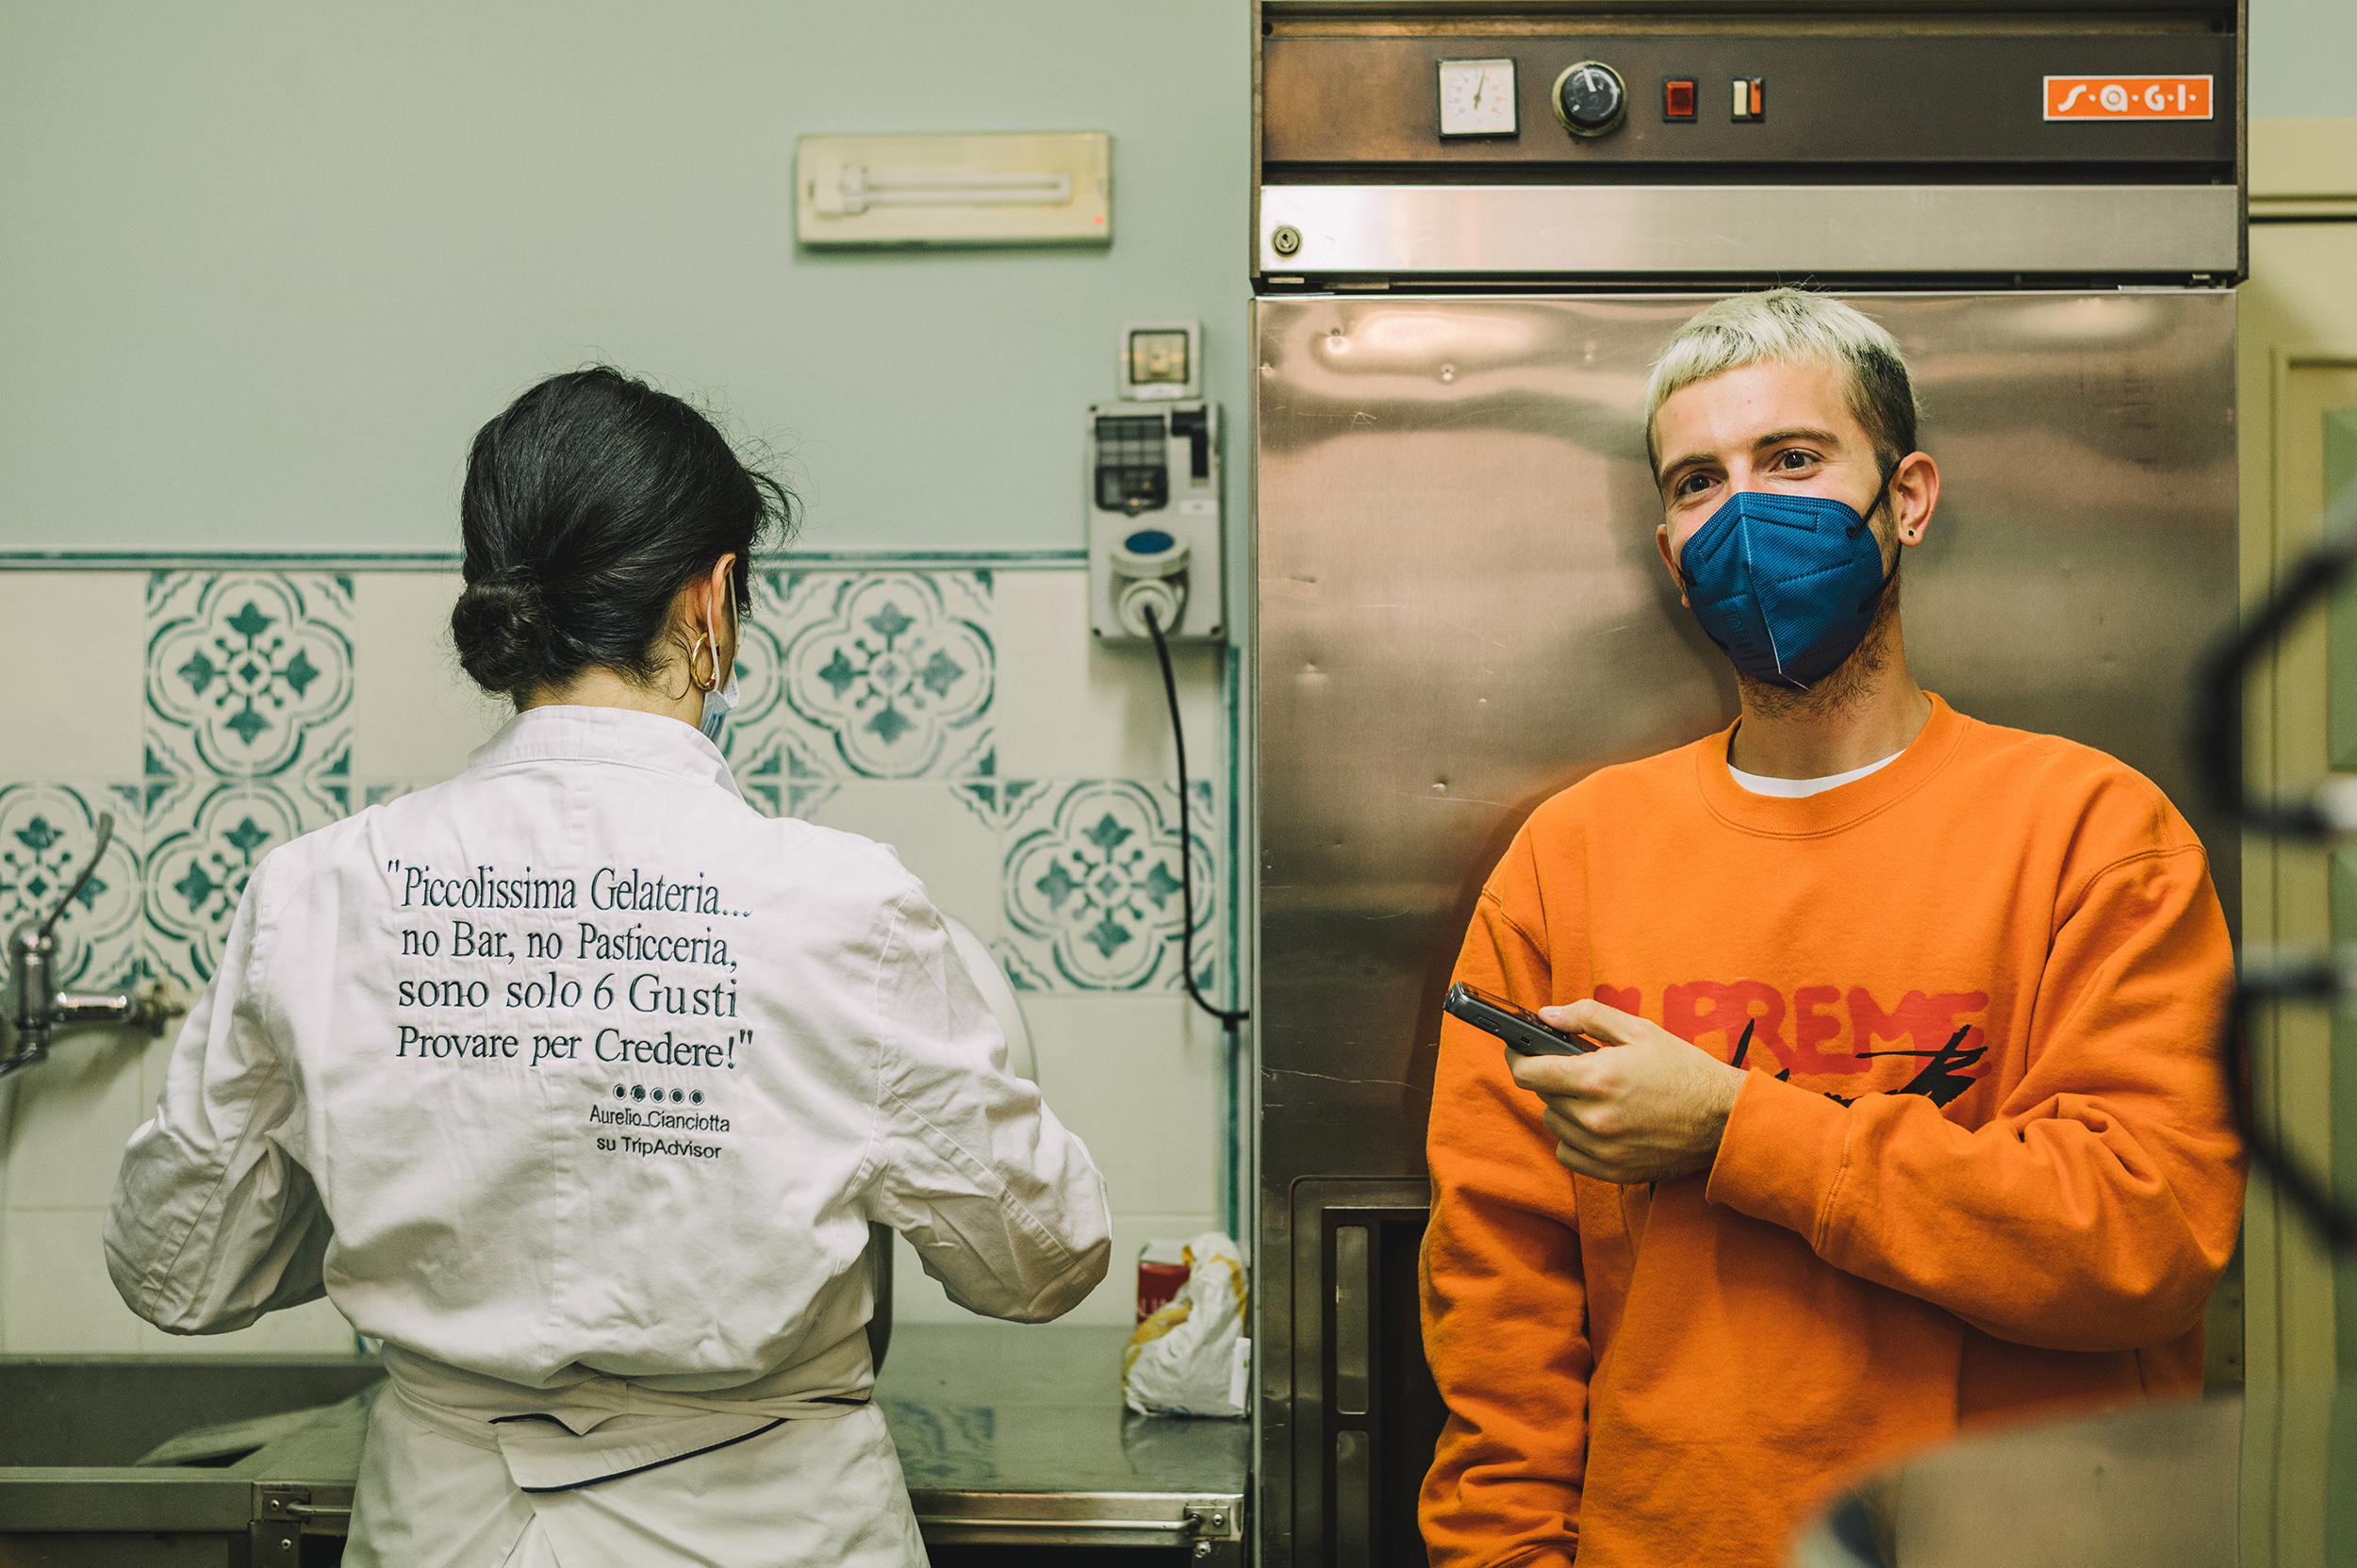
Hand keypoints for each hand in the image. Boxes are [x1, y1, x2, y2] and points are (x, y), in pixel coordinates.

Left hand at [1508, 999, 1748, 1184]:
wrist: (1724, 1118)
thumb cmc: (1683, 1069)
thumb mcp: (1639, 1030)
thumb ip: (1587, 1016)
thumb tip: (1546, 1015)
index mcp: (1596, 1078)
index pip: (1528, 1073)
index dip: (1517, 1057)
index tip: (1518, 1050)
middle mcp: (1594, 1118)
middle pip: (1541, 1096)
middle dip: (1550, 1077)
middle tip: (1575, 1066)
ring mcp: (1602, 1148)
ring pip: (1553, 1124)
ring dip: (1563, 1106)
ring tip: (1593, 1093)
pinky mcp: (1611, 1170)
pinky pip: (1568, 1153)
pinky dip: (1573, 1137)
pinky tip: (1596, 1121)